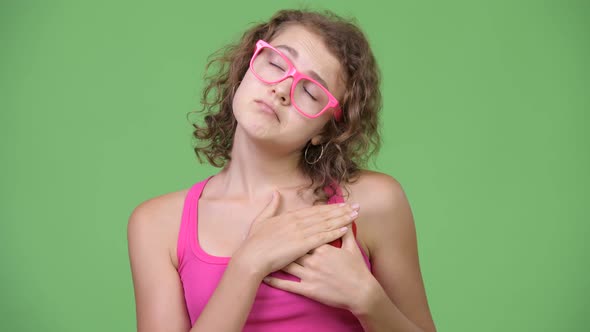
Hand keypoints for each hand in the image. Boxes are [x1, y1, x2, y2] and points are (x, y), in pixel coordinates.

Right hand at [233, 191, 358, 279]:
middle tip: (356, 206)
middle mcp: (297, 221)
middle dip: (341, 210)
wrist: (252, 258)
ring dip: (342, 219)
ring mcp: (301, 232)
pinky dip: (335, 232)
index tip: (342, 203)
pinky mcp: (302, 244)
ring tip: (355, 215)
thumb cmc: (254, 242)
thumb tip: (276, 193)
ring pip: (326, 223)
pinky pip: (322, 237)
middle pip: (324, 214)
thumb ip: (271, 206)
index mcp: (289, 216)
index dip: (330, 206)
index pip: (314, 210)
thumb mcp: (262, 220)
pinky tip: (345, 229)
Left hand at [262, 223, 374, 311]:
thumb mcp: (352, 248)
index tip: (285, 224)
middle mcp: (314, 260)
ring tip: (262, 254)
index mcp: (323, 248)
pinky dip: (276, 281)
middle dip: (281, 242)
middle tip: (268, 235)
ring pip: (288, 264)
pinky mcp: (308, 289)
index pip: (306, 235)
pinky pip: (288, 285)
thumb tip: (348, 219)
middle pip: (293, 247)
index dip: (295, 229)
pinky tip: (265, 277)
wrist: (361, 293)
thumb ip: (347, 233)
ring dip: (275, 259)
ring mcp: (310, 275)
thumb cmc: (357, 270)